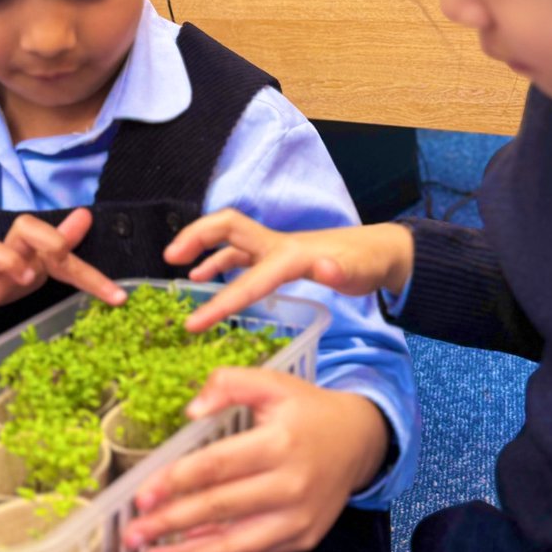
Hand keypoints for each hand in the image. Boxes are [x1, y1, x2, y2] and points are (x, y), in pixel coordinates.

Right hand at [0, 208, 125, 362]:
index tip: (118, 298)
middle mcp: (7, 255)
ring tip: (24, 277)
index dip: (92, 275)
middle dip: (48, 239)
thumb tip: (86, 215)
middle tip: (61, 259)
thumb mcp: (37, 264)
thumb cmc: (3, 277)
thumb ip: (63, 247)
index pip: (64, 250)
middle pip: (24, 227)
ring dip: (5, 259)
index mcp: (31, 252)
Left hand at [122, 367, 389, 551]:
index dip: (176, 481)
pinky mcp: (304, 538)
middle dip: (170, 523)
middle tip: (130, 534)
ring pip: (235, 544)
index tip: (140, 495)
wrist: (360, 442)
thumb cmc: (306, 411)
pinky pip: (253, 551)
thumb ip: (230, 384)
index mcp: (280, 442)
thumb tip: (190, 411)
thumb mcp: (273, 384)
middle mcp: (292, 484)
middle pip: (220, 508)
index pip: (218, 466)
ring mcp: (300, 518)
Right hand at [162, 209, 413, 331]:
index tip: (193, 323)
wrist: (381, 252)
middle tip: (170, 257)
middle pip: (227, 227)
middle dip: (197, 238)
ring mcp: (275, 247)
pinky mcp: (278, 254)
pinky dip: (218, 261)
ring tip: (175, 267)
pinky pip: (239, 254)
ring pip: (229, 240)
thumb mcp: (359, 270)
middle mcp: (276, 245)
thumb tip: (325, 266)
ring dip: (202, 248)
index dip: (220, 301)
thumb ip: (340, 269)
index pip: (248, 278)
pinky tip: (204, 276)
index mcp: (289, 254)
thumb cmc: (367, 263)